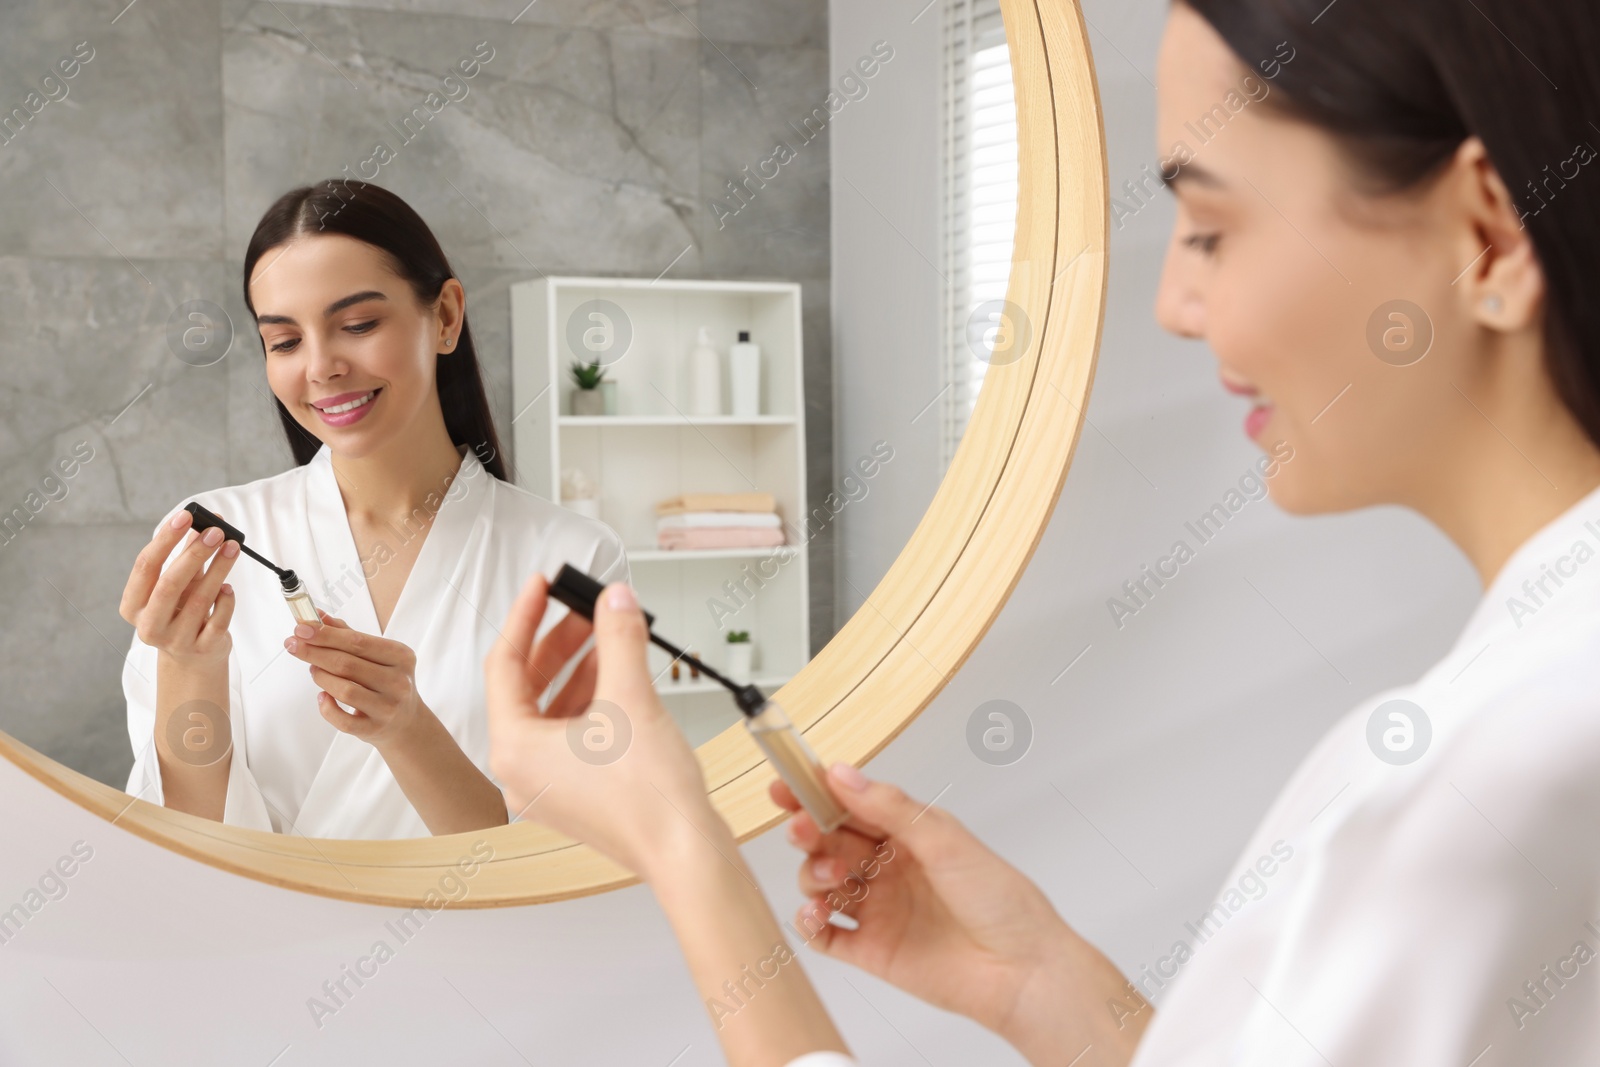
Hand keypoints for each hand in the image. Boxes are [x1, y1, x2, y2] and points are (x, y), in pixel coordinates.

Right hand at [119, 507, 238, 666]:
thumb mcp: (178, 585)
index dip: (166, 539)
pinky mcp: (202, 649)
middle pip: (170, 583)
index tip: (186, 516)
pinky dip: (226, 600)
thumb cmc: (181, 612)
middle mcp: (149, 625)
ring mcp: (176, 640)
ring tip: (232, 548)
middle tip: (216, 532)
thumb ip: (187, 556)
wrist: (192, 658)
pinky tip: (229, 587)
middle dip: (194, 554)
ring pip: (200, 600)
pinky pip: (219, 619)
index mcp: (133, 605)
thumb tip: (207, 521)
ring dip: (219, 569)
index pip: (146, 566)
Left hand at [284, 612, 434, 749]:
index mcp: (401, 656)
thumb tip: (318, 616)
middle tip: (293, 644)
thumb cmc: (386, 681)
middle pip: (347, 664)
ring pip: (344, 690)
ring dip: (320, 677)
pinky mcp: (374, 728)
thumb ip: (348, 635)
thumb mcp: (377, 656)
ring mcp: (387, 707)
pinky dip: (326, 707)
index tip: (301, 628)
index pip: (357, 641)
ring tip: (313, 671)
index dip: (326, 635)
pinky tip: (323, 697)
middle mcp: (398, 681)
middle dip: (314, 652)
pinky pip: (341, 719)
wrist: (405, 721)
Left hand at [485, 574, 716, 878]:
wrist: (685, 852)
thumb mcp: (632, 698)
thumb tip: (615, 601)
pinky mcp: (576, 794)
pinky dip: (590, 701)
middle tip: (585, 610)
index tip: (542, 586)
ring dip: (579, 670)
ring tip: (609, 637)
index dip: (526, 617)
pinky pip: (571, 734)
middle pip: (526, 687)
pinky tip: (619, 676)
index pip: (504, 664)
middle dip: (559, 643)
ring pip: (551, 711)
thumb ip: (620, 639)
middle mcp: (522, 771)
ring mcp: (548, 786)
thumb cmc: (650, 798)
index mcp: (514, 748)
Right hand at [774, 766, 1148, 1064]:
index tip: (785, 784)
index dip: (814, 793)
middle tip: (802, 829)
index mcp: (908, 834)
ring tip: (831, 877)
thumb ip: (889, 807)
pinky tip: (816, 912)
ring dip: (812, 874)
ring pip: (821, 883)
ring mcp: (878, 909)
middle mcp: (889, 868)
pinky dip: (809, 921)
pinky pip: (824, 934)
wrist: (1021, 969)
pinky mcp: (871, 950)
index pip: (850, 805)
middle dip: (808, 831)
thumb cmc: (1001, 901)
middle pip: (829, 842)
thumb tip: (842, 774)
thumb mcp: (945, 839)